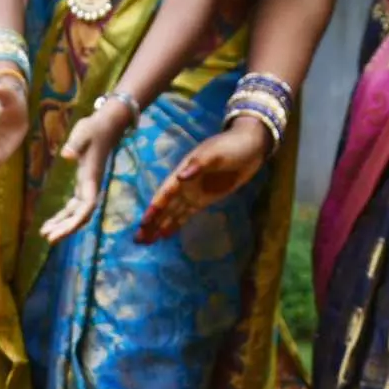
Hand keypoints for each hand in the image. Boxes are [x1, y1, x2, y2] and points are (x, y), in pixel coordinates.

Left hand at [38, 99, 130, 243]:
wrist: (105, 126)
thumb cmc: (93, 129)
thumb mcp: (82, 133)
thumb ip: (75, 144)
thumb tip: (67, 155)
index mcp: (91, 178)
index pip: (87, 206)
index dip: (76, 220)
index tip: (62, 230)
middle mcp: (91, 187)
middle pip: (81, 215)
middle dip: (66, 228)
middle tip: (48, 239)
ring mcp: (87, 187)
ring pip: (76, 214)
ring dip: (63, 225)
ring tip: (45, 234)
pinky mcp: (82, 185)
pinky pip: (73, 207)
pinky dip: (62, 216)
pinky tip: (49, 223)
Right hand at [138, 116, 267, 243]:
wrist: (250, 148)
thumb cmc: (231, 146)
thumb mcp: (215, 154)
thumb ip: (198, 165)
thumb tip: (180, 177)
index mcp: (183, 171)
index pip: (165, 192)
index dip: (155, 207)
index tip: (144, 222)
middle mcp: (184, 184)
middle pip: (164, 206)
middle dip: (151, 222)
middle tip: (138, 239)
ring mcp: (193, 193)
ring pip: (172, 213)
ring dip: (159, 226)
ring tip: (146, 242)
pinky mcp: (203, 200)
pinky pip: (185, 215)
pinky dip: (175, 225)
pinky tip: (165, 235)